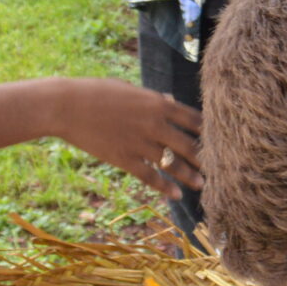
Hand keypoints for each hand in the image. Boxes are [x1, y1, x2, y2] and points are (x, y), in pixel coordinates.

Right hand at [41, 77, 204, 198]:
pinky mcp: (124, 159)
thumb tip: (172, 101)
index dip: (208, 130)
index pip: (193, 119)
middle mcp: (154, 124)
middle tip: (219, 167)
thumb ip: (154, 99)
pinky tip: (176, 195)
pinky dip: (165, 187)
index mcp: (158, 103)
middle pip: (188, 144)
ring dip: (189, 176)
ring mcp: (139, 142)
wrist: (66, 106)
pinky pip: (150, 176)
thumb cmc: (97, 92)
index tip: (220, 139)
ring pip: (172, 164)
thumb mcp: (130, 90)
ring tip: (202, 185)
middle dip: (204, 157)